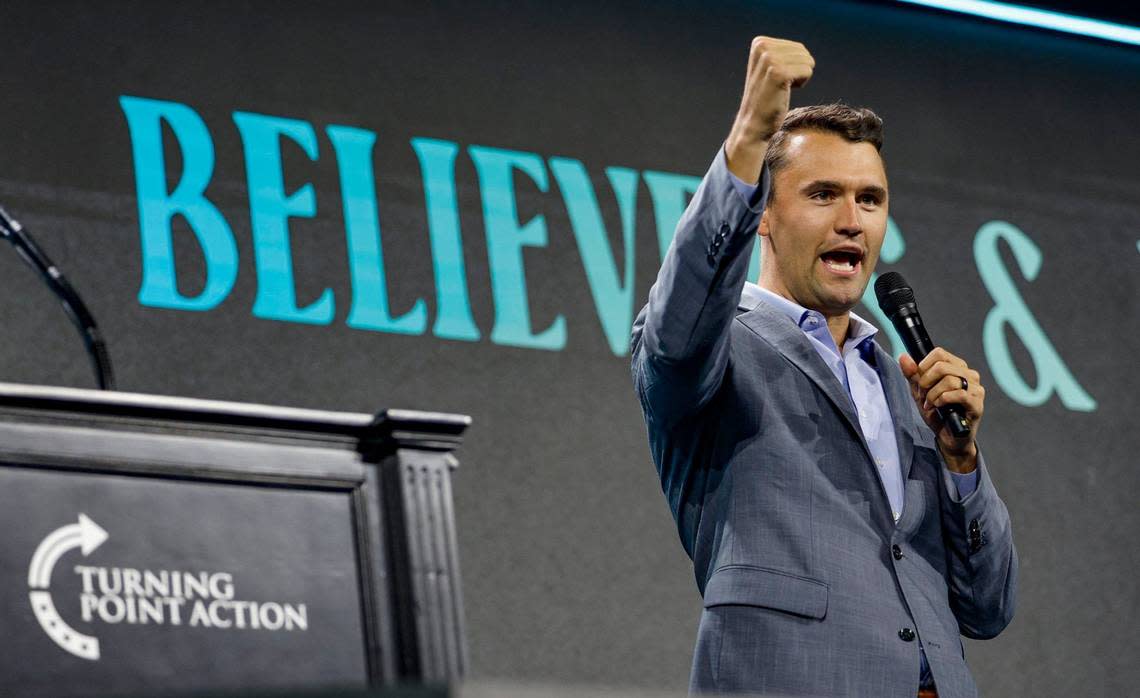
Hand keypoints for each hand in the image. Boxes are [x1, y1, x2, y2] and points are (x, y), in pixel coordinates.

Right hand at [725, 37, 814, 182]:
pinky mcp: (778, 73)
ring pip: (807, 62)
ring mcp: (769, 60)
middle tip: (779, 86)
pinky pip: (807, 71)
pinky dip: (801, 83)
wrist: (753, 123)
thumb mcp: (769, 68)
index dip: (793, 65)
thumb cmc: (766, 97)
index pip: (798, 47)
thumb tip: (802, 50)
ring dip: (799, 78)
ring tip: (781, 89)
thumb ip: (781, 53)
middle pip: (803, 53)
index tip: (775, 78)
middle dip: (798, 71)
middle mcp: (762, 47)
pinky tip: (785, 92)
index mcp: (759, 43)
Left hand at [899, 348, 984, 473]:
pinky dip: (942, 400)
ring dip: (933, 394)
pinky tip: (939, 407)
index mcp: (957, 367)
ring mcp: (976, 388)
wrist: (948, 437)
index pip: (939, 353)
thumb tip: (904, 356)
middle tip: (923, 395)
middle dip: (926, 382)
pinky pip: (958, 394)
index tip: (920, 382)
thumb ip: (912, 375)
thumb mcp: (919, 392)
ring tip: (931, 404)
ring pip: (950, 380)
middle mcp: (969, 375)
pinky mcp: (977, 403)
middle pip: (941, 366)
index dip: (923, 366)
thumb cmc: (936, 413)